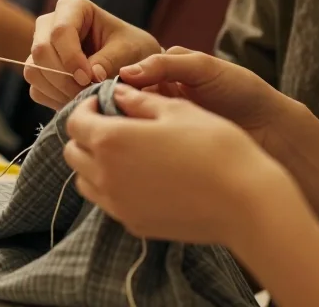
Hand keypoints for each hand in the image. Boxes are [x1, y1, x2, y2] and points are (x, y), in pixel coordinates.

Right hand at [25, 0, 162, 110]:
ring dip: (59, 91)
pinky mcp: (39, 71)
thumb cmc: (132, 48)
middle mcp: (50, 24)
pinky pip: (36, 89)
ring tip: (86, 97)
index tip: (90, 79)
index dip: (72, 58)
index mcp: (72, 7)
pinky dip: (55, 100)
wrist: (131, 64)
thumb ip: (111, 60)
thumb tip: (91, 75)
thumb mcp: (129, 50)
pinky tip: (78, 99)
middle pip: (41, 51)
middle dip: (64, 78)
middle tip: (88, 93)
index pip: (60, 31)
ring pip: (33, 71)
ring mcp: (41, 48)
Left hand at [63, 85, 295, 245]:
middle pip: (73, 153)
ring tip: (126, 149)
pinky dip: (112, 185)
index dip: (87, 107)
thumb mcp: (177, 110)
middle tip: (113, 121)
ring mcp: (119, 205)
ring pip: (86, 181)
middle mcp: (107, 176)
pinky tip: (142, 174)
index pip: (76, 122)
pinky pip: (108, 202)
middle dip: (86, 134)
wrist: (245, 201)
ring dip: (94, 162)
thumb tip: (118, 93)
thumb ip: (140, 100)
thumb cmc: (215, 146)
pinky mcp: (135, 224)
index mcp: (112, 141)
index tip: (106, 101)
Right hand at [118, 47, 288, 148]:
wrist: (270, 128)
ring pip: (133, 124)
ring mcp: (165, 122)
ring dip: (126, 129)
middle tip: (108, 119)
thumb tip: (125, 72)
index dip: (117, 85)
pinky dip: (139, 145)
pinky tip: (133, 150)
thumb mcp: (204, 68)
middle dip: (117, 108)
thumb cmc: (241, 91)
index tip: (104, 96)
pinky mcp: (171, 146)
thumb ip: (166, 65)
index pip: (130, 76)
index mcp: (166, 71)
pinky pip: (147, 143)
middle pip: (126, 101)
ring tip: (119, 135)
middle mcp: (162, 95)